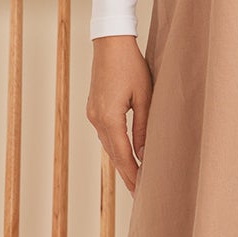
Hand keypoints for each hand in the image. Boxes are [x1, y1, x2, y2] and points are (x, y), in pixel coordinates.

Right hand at [86, 35, 151, 194]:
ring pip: (108, 145)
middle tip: (138, 194)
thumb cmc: (131, 65)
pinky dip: (115, 147)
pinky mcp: (94, 108)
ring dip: (120, 162)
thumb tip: (145, 153)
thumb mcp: (144, 96)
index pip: (122, 155)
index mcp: (109, 118)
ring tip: (134, 179)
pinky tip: (124, 155)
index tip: (140, 191)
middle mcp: (97, 119)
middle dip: (126, 174)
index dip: (132, 174)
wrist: (110, 42)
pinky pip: (105, 134)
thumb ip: (143, 126)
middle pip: (113, 154)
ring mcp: (93, 113)